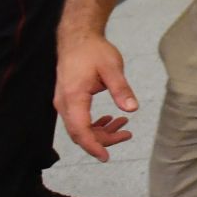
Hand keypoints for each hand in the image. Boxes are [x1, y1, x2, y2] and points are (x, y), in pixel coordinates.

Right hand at [54, 31, 136, 161]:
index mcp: (74, 98)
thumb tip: (132, 109)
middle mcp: (64, 103)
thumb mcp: (112, 68)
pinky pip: (78, 119)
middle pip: (80, 133)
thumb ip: (121, 90)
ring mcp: (64, 102)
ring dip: (100, 131)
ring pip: (80, 127)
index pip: (81, 131)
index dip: (93, 146)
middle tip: (127, 135)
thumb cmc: (93, 51)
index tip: (106, 157)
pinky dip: (94, 123)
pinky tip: (109, 119)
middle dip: (102, 139)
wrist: (77, 38)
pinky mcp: (68, 100)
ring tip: (123, 126)